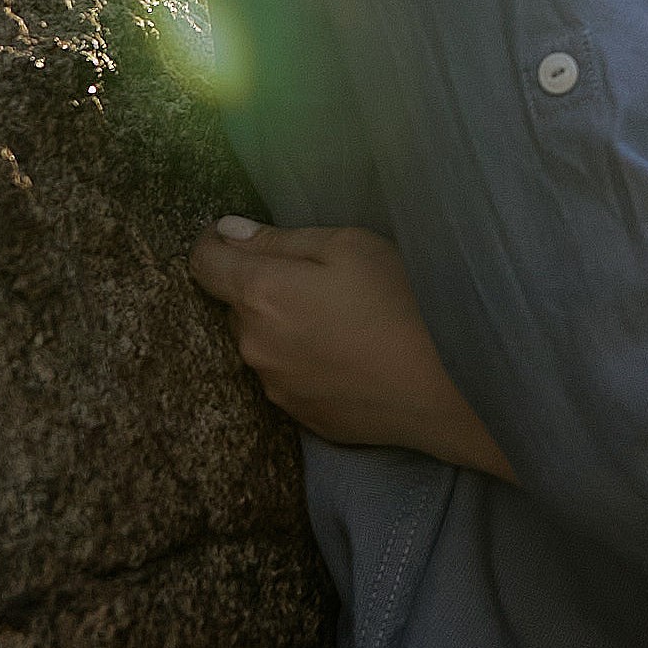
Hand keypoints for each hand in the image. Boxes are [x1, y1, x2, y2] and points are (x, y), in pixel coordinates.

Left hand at [186, 219, 517, 477]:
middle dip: (262, 288)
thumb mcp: (348, 246)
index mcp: (260, 294)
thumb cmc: (401, 303)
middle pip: (237, 305)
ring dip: (284, 328)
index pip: (203, 263)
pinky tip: (350, 356)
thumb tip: (229, 231)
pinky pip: (288, 377)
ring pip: (263, 343)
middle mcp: (253, 345)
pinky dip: (307, 362)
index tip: (233, 236)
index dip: (214, 243)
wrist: (444, 388)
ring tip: (342, 322)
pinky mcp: (300, 416)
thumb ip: (280, 238)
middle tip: (319, 281)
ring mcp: (275, 387)